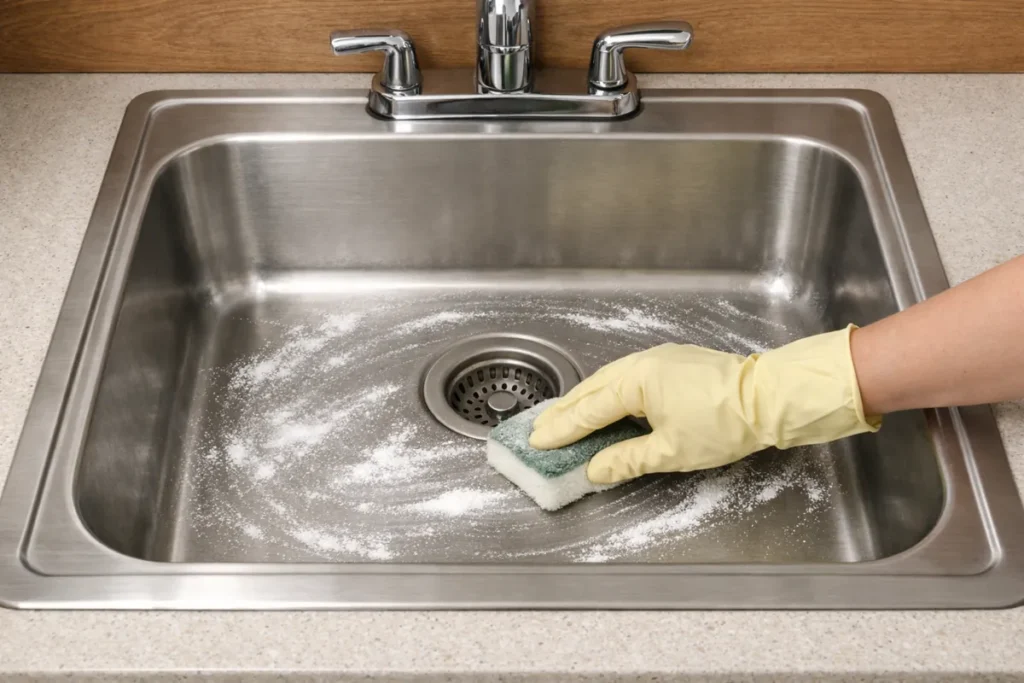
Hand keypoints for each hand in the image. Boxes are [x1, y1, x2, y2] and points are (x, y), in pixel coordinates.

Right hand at [529, 326, 879, 484]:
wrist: (772, 398)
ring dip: (585, 401)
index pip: (589, 409)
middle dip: (566, 411)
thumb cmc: (723, 425)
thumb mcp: (671, 451)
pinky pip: (627, 378)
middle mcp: (642, 363)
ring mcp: (659, 359)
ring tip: (564, 418)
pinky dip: (608, 394)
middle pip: (593, 389)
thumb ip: (626, 459)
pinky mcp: (673, 364)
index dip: (562, 428)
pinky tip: (604, 406)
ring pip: (610, 381)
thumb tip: (594, 470)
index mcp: (636, 380)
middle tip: (539, 429)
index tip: (537, 441)